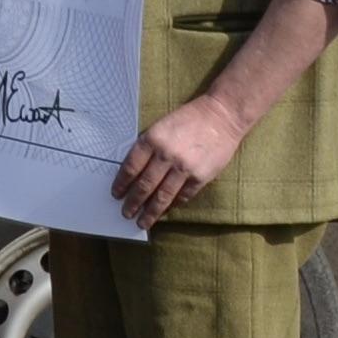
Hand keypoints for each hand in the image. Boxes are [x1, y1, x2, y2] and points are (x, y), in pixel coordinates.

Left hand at [112, 94, 252, 228]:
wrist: (222, 115)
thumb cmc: (189, 118)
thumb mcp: (160, 126)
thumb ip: (148, 147)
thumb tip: (135, 172)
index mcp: (152, 139)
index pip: (131, 167)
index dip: (121, 184)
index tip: (116, 194)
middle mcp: (166, 155)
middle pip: (144, 185)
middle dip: (133, 202)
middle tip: (126, 213)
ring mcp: (184, 168)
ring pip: (163, 196)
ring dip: (151, 211)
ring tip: (143, 222)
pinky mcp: (201, 176)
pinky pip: (183, 196)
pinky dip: (173, 205)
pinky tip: (165, 211)